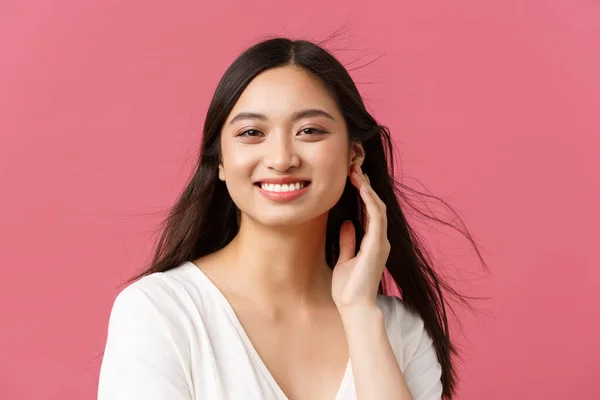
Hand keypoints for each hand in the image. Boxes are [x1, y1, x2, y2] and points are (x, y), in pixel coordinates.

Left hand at [331, 163, 390, 309]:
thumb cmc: (348, 289)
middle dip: (366, 186)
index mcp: (373, 243)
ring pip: (378, 207)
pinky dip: (370, 200)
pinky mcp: (377, 245)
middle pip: (376, 205)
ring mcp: (380, 242)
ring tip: (356, 172)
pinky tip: (361, 187)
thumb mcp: (345, 259)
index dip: (363, 193)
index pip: (371, 211)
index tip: (352, 177)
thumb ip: (348, 241)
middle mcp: (380, 240)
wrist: (354, 307)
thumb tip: (348, 224)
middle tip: (354, 167)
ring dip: (367, 188)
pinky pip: (376, 216)